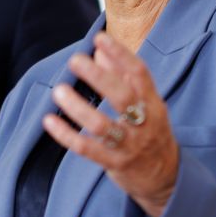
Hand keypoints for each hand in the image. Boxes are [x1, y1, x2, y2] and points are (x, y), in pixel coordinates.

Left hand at [42, 31, 179, 216]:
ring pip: (103, 125)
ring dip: (78, 107)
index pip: (140, 74)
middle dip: (99, 77)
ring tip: (58, 91)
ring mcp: (130, 145)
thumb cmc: (151, 132)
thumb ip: (124, 77)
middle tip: (75, 60)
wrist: (166, 178)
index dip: (121, 54)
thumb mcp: (146, 104)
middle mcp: (144, 123)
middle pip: (123, 97)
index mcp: (153, 103)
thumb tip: (99, 51)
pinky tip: (49, 121)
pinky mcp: (115, 164)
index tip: (99, 38)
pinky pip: (88, 149)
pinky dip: (67, 135)